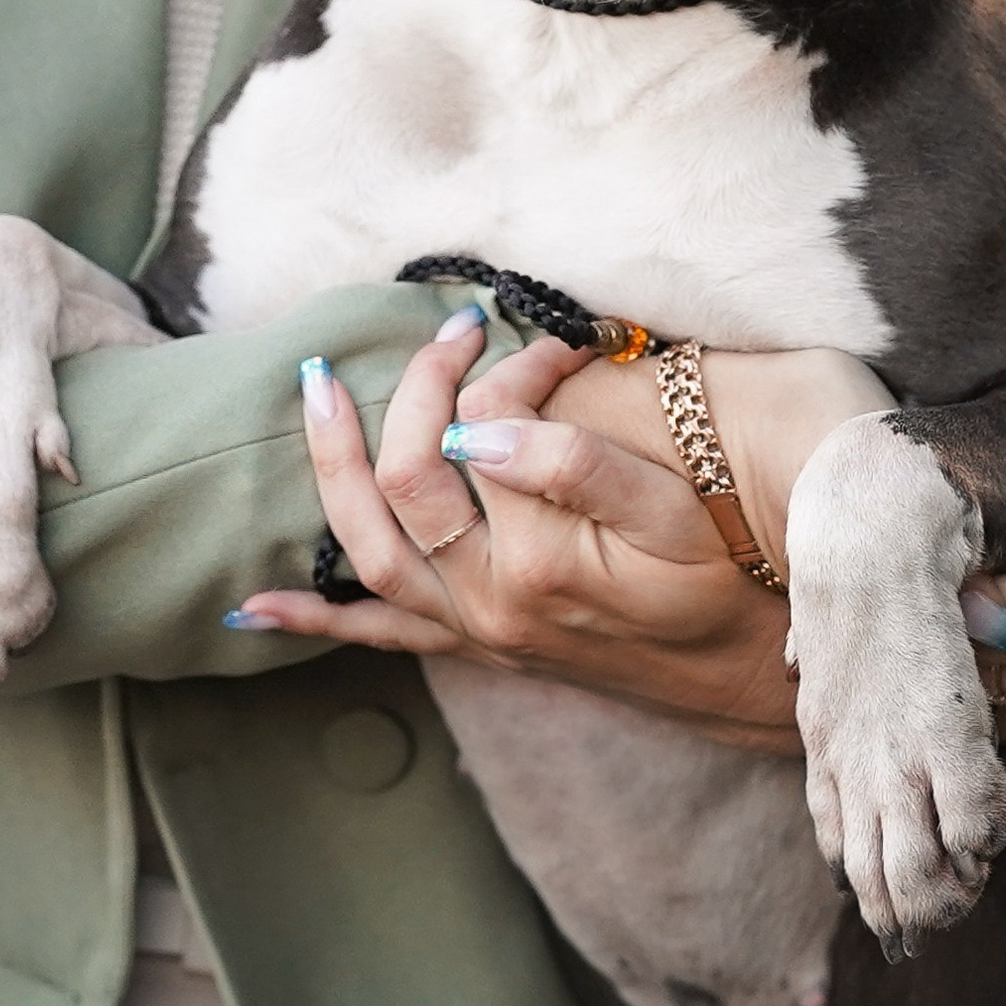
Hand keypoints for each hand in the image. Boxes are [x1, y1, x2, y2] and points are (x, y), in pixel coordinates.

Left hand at [226, 316, 799, 750]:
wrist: (756, 677)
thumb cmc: (731, 582)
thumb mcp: (679, 515)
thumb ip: (581, 467)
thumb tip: (481, 426)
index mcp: (539, 559)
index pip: (484, 426)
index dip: (514, 367)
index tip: (562, 341)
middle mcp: (490, 603)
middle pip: (404, 480)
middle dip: (415, 388)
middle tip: (452, 328)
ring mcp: (475, 631)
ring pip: (369, 551)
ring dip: (331, 471)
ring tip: (317, 393)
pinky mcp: (477, 649)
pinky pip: (377, 636)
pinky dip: (312, 621)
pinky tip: (250, 606)